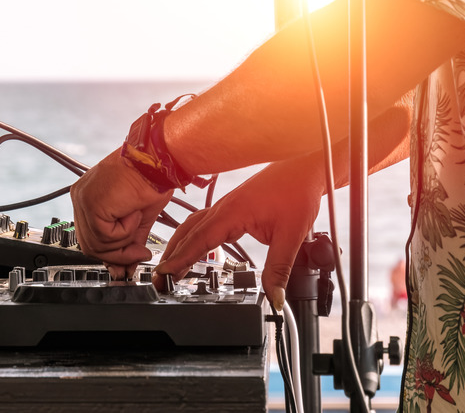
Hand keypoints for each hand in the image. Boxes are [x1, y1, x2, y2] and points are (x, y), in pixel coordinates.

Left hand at [71, 149, 172, 277]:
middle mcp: (81, 198)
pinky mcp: (90, 204)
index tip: (126, 267)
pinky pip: (106, 235)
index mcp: (90, 199)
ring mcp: (83, 200)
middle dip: (117, 255)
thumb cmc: (153, 180)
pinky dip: (125, 229)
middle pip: (90, 246)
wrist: (159, 163)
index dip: (110, 255)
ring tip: (137, 217)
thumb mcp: (139, 220)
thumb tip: (128, 269)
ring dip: (124, 239)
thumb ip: (130, 244)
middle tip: (139, 254)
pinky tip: (132, 210)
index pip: (91, 238)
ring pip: (97, 244)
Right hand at [153, 152, 325, 309]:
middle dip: (171, 256)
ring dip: (178, 246)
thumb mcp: (290, 235)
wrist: (305, 167)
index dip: (180, 259)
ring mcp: (225, 206)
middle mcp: (223, 208)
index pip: (199, 240)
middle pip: (188, 233)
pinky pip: (203, 222)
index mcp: (232, 212)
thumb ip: (279, 269)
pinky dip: (191, 237)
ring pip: (193, 226)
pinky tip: (191, 247)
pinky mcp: (231, 206)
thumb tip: (275, 297)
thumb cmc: (297, 191)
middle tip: (159, 279)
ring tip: (168, 267)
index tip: (165, 275)